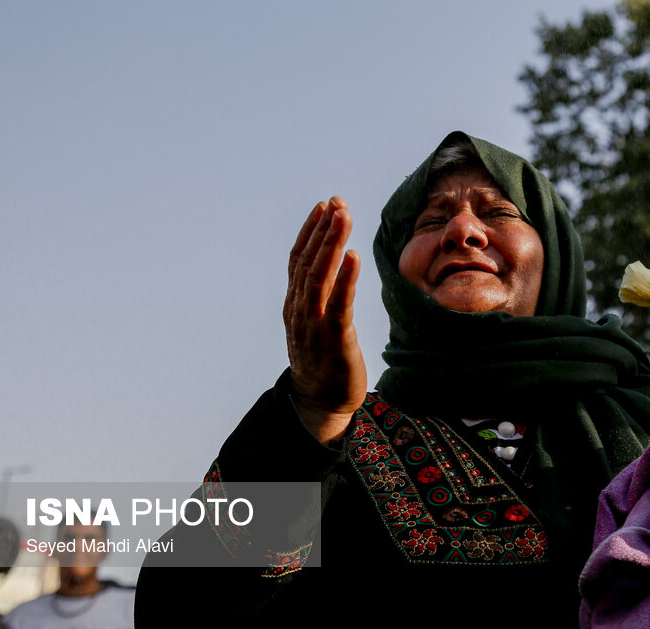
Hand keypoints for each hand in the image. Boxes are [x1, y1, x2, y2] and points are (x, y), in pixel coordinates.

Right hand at [283, 197, 366, 443]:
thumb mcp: (316, 322)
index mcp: (295, 304)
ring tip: (344, 218)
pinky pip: (338, 304)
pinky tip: (354, 256)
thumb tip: (331, 264)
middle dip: (323, 230)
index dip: (311, 231)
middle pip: (308, 262)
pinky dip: (345, 278)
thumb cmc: (324, 360)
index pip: (299, 260)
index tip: (324, 205)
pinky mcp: (334, 340)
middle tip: (338, 203)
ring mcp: (314, 326)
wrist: (322, 403)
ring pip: (319, 278)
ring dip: (331, 245)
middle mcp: (299, 311)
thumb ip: (320, 295)